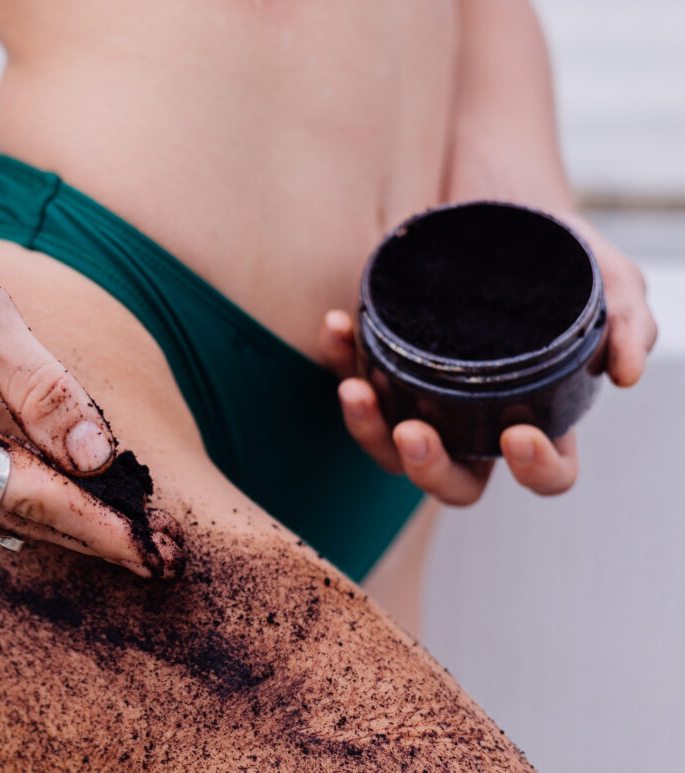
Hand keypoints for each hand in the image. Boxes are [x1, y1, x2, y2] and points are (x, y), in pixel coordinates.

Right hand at [0, 185, 182, 576]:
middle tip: (166, 557)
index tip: (158, 552)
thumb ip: (43, 388)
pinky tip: (80, 495)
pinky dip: (35, 492)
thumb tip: (98, 456)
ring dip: (68, 517)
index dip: (100, 523)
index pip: (29, 496)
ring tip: (137, 533)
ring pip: (1, 506)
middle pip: (17, 514)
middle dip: (94, 533)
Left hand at [319, 216, 655, 504]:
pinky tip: (337, 324)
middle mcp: (472, 418)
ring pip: (387, 446)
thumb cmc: (558, 253)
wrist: (500, 202)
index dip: (535, 471)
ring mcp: (421, 393)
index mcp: (535, 415)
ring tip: (357, 389)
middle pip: (452, 480)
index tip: (519, 435)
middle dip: (429, 469)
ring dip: (366, 428)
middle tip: (415, 432)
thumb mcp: (607, 277)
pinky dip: (338, 356)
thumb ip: (628, 321)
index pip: (544, 473)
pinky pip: (350, 372)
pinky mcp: (379, 356)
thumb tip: (628, 373)